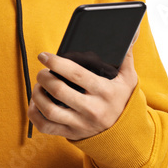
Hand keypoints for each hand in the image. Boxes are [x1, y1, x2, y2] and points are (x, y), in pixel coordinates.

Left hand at [28, 25, 139, 140]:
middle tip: (42, 72)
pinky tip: (36, 103)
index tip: (44, 56)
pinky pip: (46, 127)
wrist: (127, 133)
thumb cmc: (123, 100)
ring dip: (37, 95)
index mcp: (104, 92)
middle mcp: (92, 109)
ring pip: (49, 111)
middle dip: (44, 78)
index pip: (76, 74)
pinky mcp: (72, 134)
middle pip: (59, 91)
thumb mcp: (129, 79)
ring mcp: (81, 124)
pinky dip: (34, 114)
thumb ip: (126, 56)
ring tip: (38, 86)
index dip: (57, 63)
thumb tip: (132, 33)